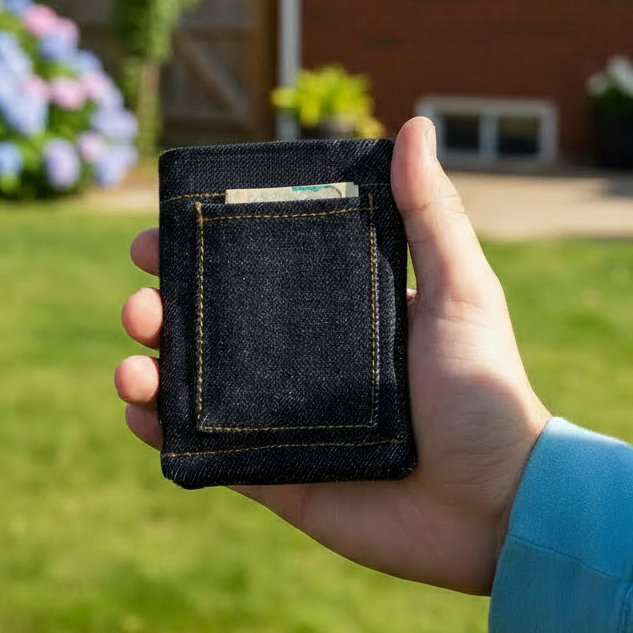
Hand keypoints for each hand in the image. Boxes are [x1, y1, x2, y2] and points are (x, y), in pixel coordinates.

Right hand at [116, 117, 549, 594]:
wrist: (499, 505)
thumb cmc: (485, 389)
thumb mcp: (460, 290)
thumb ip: (431, 214)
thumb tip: (413, 127)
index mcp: (332, 312)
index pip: (250, 269)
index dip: (198, 248)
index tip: (158, 230)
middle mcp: (298, 359)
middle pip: (207, 323)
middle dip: (159, 306)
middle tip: (141, 302)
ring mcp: (280, 418)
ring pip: (192, 385)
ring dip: (147, 365)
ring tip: (133, 361)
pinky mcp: (273, 474)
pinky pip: (203, 450)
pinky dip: (161, 431)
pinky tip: (138, 411)